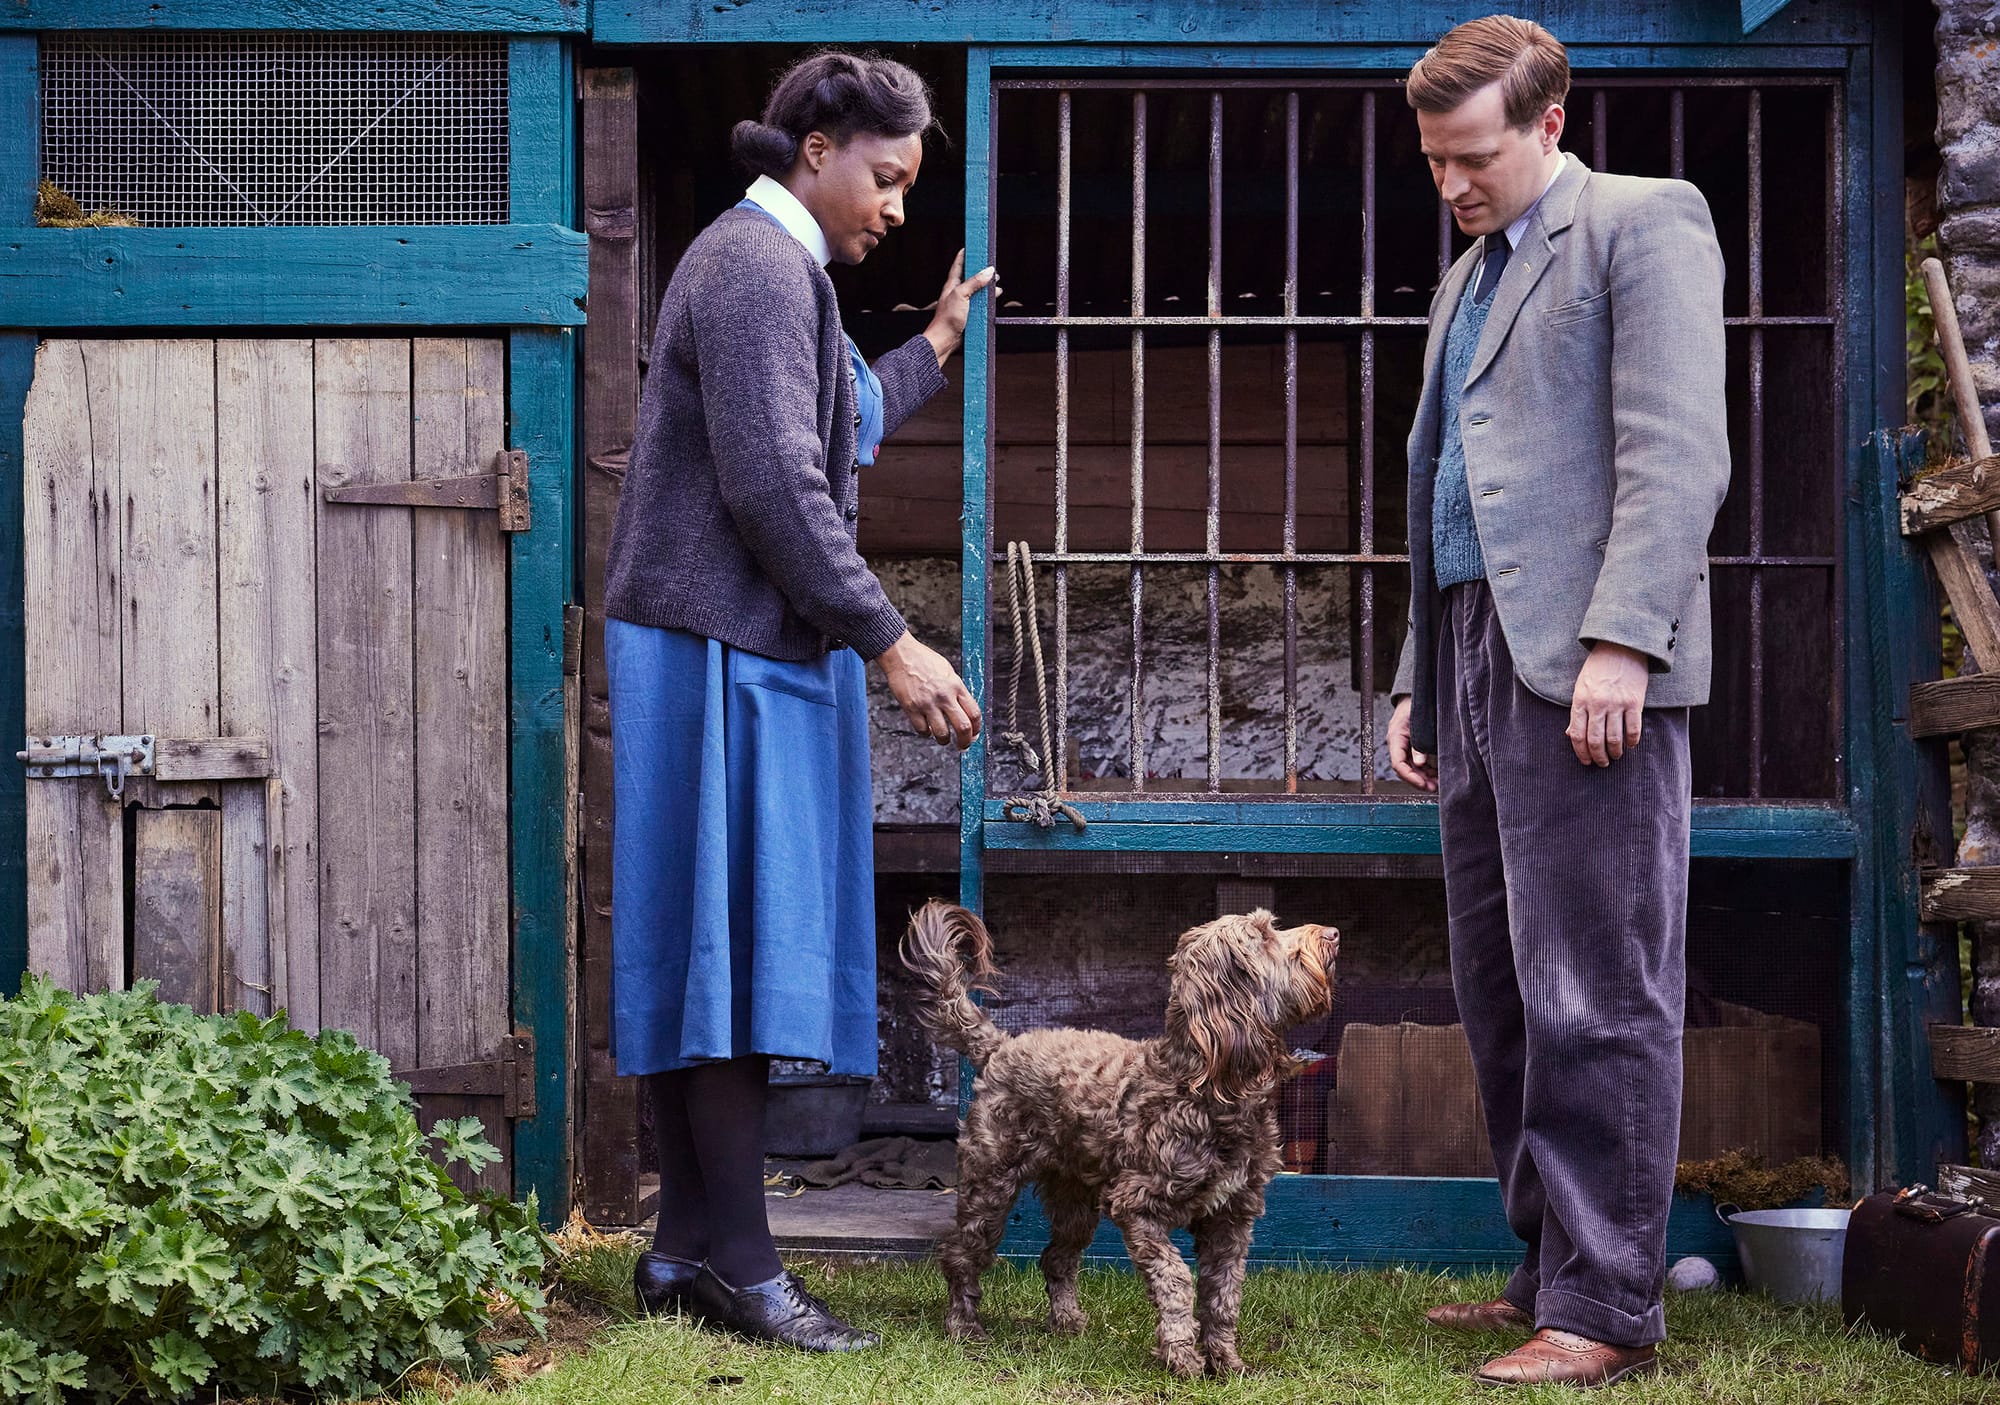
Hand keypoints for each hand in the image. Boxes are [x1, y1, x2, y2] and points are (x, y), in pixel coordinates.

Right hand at [877, 632, 981, 749]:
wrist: (901, 655)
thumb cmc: (924, 661)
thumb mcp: (948, 672)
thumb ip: (956, 691)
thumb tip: (965, 711)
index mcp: (956, 686)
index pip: (974, 713)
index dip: (977, 729)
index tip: (974, 734)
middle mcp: (944, 696)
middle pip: (963, 727)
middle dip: (965, 742)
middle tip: (963, 746)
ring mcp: (927, 703)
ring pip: (942, 734)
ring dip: (944, 740)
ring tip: (943, 738)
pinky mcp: (911, 708)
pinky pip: (922, 730)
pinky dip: (926, 733)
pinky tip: (927, 728)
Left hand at [921, 249, 999, 367]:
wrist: (944, 341)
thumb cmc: (947, 318)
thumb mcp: (961, 295)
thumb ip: (974, 282)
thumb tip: (988, 271)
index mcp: (952, 284)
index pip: (959, 264)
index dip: (965, 254)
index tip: (973, 246)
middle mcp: (957, 292)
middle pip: (970, 277)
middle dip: (981, 270)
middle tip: (991, 266)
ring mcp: (962, 304)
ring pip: (977, 290)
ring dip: (986, 286)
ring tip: (996, 282)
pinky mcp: (967, 314)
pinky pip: (979, 303)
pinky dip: (987, 299)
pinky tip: (993, 299)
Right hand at [1386, 697, 1436, 792]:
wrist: (1415, 696)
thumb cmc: (1415, 705)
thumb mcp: (1418, 723)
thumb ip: (1418, 744)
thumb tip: (1421, 763)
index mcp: (1395, 738)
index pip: (1398, 764)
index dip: (1410, 777)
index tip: (1423, 784)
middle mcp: (1398, 745)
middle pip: (1405, 769)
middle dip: (1419, 780)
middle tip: (1433, 788)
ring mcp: (1405, 747)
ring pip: (1412, 768)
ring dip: (1424, 777)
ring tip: (1437, 784)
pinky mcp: (1413, 747)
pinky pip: (1418, 763)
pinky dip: (1427, 771)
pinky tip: (1436, 775)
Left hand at [1567, 641, 1649, 765]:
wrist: (1621, 646)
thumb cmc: (1598, 667)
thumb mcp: (1581, 686)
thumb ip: (1577, 711)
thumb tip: (1571, 735)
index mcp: (1580, 701)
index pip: (1577, 735)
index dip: (1581, 753)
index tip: (1586, 761)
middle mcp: (1597, 704)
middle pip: (1595, 741)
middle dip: (1598, 757)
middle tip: (1602, 763)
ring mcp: (1616, 703)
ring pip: (1614, 738)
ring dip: (1615, 752)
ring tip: (1616, 756)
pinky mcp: (1635, 702)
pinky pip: (1633, 729)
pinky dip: (1632, 741)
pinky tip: (1630, 745)